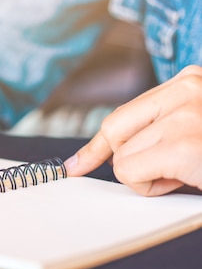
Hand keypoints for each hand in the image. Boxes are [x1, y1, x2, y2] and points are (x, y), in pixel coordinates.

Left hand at [64, 65, 201, 195]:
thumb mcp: (195, 128)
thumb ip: (160, 127)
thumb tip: (110, 154)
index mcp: (188, 81)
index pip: (123, 112)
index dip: (100, 143)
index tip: (77, 164)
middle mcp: (186, 89)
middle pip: (112, 131)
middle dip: (128, 159)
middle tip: (167, 170)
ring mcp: (184, 116)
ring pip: (120, 157)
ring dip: (149, 177)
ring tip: (188, 172)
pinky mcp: (182, 147)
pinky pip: (130, 173)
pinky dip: (152, 187)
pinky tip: (186, 180)